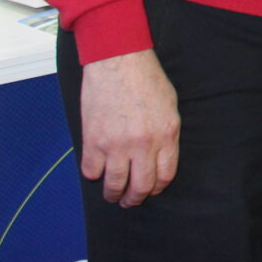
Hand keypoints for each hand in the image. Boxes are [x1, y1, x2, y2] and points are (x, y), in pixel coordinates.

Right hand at [78, 49, 180, 206]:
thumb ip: (166, 134)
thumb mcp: (170, 107)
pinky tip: (96, 171)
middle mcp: (143, 144)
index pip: (165, 175)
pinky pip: (91, 171)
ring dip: (113, 194)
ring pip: (114, 184)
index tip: (152, 190)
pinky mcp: (93, 140)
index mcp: (166, 135)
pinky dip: (93, 174)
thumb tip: (159, 157)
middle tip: (130, 201)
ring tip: (113, 194)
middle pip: (141, 186)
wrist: (119, 61)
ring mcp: (117, 144)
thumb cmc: (147, 79)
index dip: (157, 188)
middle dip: (135, 198)